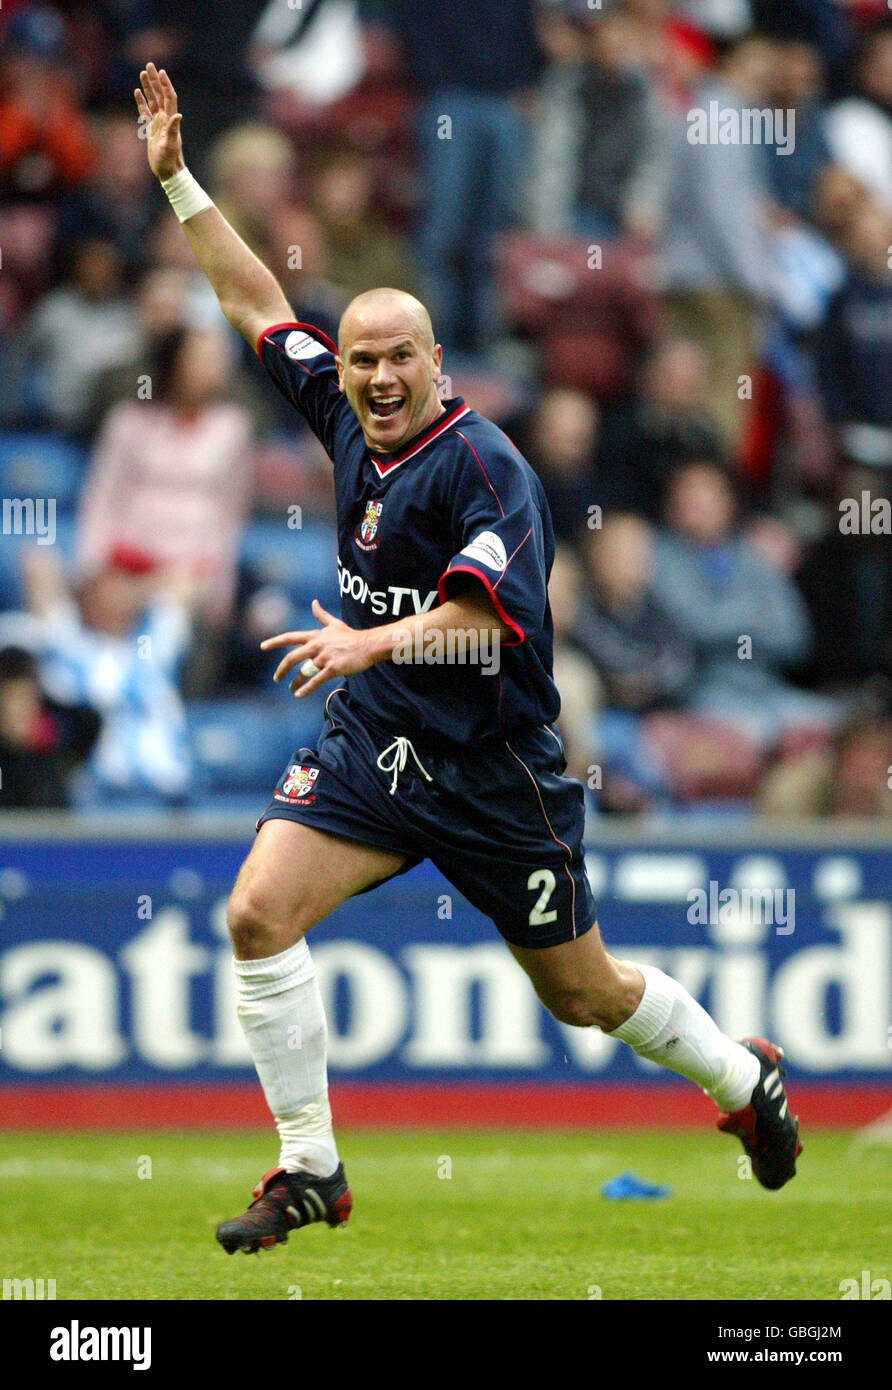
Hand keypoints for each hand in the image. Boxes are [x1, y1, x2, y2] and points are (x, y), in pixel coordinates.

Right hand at [134, 62, 184, 181]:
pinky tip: (137, 92)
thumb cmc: (169, 160)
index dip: (165, 84)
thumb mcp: (170, 145)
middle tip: (149, 65)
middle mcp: (165, 119)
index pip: (169, 97)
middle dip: (155, 80)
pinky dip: (141, 101)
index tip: (161, 72)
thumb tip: (178, 116)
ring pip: (152, 100)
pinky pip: (145, 111)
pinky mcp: (151, 129)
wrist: (167, 172)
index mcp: (170, 120)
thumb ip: (173, 129)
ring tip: (142, 73)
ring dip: (148, 87)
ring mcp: (158, 123)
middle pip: (160, 94)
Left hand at [260, 599, 375, 696]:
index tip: (262, 646)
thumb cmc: (351, 635)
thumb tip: (314, 602)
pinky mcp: (332, 668)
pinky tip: (298, 695)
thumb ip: (321, 615)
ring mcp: (324, 658)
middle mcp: (316, 646)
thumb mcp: (334, 624)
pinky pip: (316, 680)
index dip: (275, 642)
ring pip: (304, 671)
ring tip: (291, 688)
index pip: (290, 637)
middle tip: (276, 678)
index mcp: (315, 636)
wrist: (368, 645)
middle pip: (292, 658)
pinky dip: (306, 688)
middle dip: (282, 669)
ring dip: (295, 681)